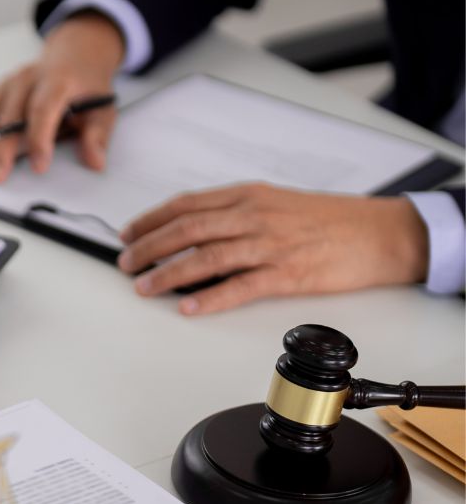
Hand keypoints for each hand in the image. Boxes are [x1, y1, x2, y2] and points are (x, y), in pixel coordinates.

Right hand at [0, 12, 123, 181]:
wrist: (74, 54)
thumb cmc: (86, 85)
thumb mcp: (103, 107)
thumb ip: (97, 135)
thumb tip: (96, 162)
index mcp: (56, 80)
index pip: (43, 109)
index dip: (40, 138)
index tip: (39, 166)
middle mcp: (26, 79)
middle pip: (9, 115)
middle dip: (2, 149)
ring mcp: (6, 85)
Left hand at [117, 183, 429, 314]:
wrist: (378, 233)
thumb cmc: (328, 219)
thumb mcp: (275, 202)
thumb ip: (235, 211)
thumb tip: (192, 230)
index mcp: (248, 195)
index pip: (186, 205)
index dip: (151, 220)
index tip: (128, 235)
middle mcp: (253, 216)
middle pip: (187, 229)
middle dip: (149, 247)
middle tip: (125, 264)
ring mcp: (269, 245)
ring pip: (206, 257)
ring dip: (169, 274)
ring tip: (144, 287)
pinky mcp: (286, 274)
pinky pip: (239, 287)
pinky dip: (209, 298)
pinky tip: (188, 308)